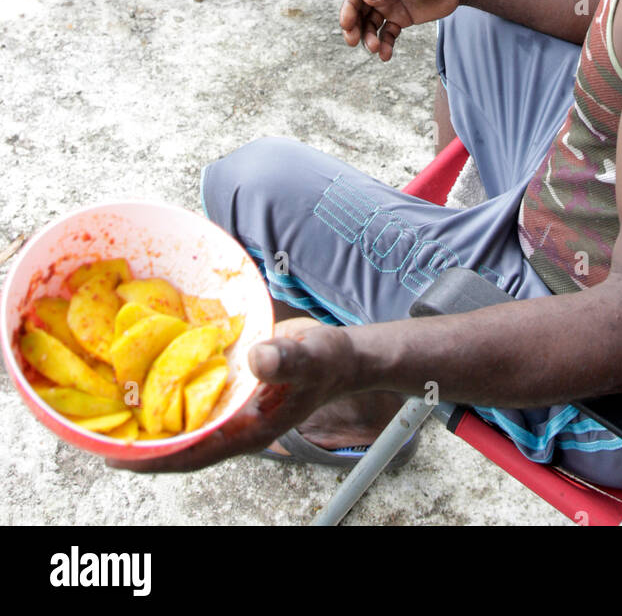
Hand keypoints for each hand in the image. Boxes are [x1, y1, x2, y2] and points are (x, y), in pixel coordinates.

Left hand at [106, 319, 350, 473]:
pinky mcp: (223, 383)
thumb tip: (256, 358)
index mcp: (244, 431)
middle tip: (91, 423)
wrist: (339, 354)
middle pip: (173, 439)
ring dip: (144, 408)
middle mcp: (228, 423)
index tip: (110, 457)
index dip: (150, 459)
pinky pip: (186, 387)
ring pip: (176, 415)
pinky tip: (138, 361)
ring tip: (103, 394)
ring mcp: (225, 405)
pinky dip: (162, 378)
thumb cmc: (329, 361)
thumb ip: (287, 359)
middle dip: (134, 435)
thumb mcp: (313, 357)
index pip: (190, 454)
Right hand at [339, 0, 463, 60]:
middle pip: (360, 10)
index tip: (346, 25)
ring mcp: (390, 5)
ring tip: (376, 50)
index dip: (348, 8)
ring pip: (372, 25)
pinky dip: (385, 44)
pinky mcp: (401, 18)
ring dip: (370, 38)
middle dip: (355, 27)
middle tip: (352, 42)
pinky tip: (386, 55)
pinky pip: (388, 33)